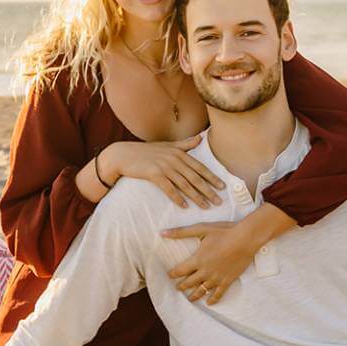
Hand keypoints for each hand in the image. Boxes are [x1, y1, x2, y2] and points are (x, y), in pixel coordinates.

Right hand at [106, 137, 223, 208]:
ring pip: (185, 184)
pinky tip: (185, 206)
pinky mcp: (154, 174)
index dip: (212, 177)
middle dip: (209, 190)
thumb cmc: (146, 151)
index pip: (200, 167)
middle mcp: (174, 159)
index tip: (223, 187)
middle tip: (219, 202)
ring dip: (197, 197)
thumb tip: (200, 138)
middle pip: (195, 177)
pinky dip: (178, 198)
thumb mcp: (167, 145)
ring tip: (206, 206)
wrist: (124, 155)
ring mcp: (164, 166)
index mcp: (179, 153)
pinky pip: (169, 189)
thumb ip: (185, 144)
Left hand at [163, 221, 256, 303]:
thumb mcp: (201, 229)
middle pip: (189, 282)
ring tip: (190, 298)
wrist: (245, 239)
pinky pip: (218, 294)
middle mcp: (205, 271)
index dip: (173, 273)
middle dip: (182, 286)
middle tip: (178, 288)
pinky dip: (213, 299)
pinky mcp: (227, 281)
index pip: (180, 270)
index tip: (169, 275)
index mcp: (197, 260)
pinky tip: (208, 303)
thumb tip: (162, 233)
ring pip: (202, 290)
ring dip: (194, 295)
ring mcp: (216, 278)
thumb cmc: (224, 232)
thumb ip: (181, 232)